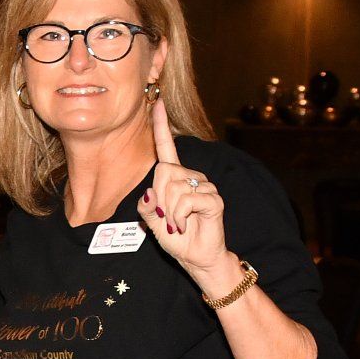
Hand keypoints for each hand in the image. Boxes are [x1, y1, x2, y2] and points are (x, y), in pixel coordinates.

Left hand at [139, 99, 230, 275]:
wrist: (196, 257)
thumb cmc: (175, 237)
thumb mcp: (152, 222)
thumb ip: (146, 207)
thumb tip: (148, 192)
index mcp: (173, 178)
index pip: (166, 148)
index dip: (160, 126)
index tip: (157, 101)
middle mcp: (190, 176)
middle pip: (163, 172)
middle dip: (158, 199)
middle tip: (167, 218)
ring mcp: (204, 185)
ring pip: (173, 189)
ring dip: (169, 213)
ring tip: (178, 224)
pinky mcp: (213, 198)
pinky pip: (186, 200)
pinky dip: (179, 217)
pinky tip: (186, 225)